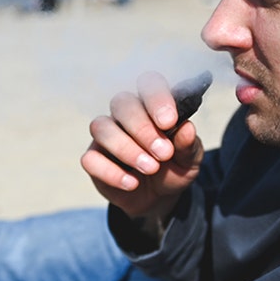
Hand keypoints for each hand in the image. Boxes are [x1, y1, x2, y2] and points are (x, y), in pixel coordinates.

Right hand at [80, 72, 204, 219]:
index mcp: (152, 105)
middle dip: (143, 128)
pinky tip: (132, 183)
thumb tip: (187, 128)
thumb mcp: (189, 161)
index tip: (169, 122)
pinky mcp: (94, 158)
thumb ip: (189, 145)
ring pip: (101, 127)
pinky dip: (111, 173)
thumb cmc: (173, 168)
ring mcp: (106, 135)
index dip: (157, 97)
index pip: (149, 83)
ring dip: (126, 148)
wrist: (158, 197)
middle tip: (164, 153)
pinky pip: (90, 159)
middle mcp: (125, 114)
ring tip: (151, 168)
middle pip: (121, 102)